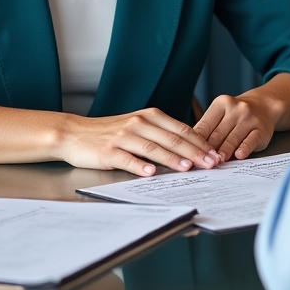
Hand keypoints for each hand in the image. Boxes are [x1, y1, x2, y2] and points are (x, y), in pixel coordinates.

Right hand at [56, 107, 222, 175]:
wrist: (74, 133)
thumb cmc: (109, 132)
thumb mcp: (138, 127)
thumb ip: (161, 134)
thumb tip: (190, 149)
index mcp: (150, 116)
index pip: (181, 129)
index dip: (200, 142)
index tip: (215, 153)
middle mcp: (139, 123)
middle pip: (172, 138)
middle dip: (194, 152)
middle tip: (211, 163)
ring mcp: (123, 136)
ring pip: (153, 147)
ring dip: (172, 158)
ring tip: (187, 168)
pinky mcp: (108, 151)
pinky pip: (127, 158)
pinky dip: (140, 165)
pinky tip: (150, 173)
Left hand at [193, 91, 282, 161]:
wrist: (264, 106)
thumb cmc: (236, 115)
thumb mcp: (221, 114)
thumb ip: (208, 129)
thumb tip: (193, 151)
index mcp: (221, 103)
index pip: (205, 125)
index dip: (196, 143)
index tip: (190, 156)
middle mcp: (236, 108)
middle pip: (217, 134)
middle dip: (208, 151)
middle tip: (201, 164)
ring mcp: (250, 118)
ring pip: (232, 139)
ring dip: (223, 152)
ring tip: (216, 163)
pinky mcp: (261, 130)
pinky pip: (250, 141)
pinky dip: (243, 149)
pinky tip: (238, 156)